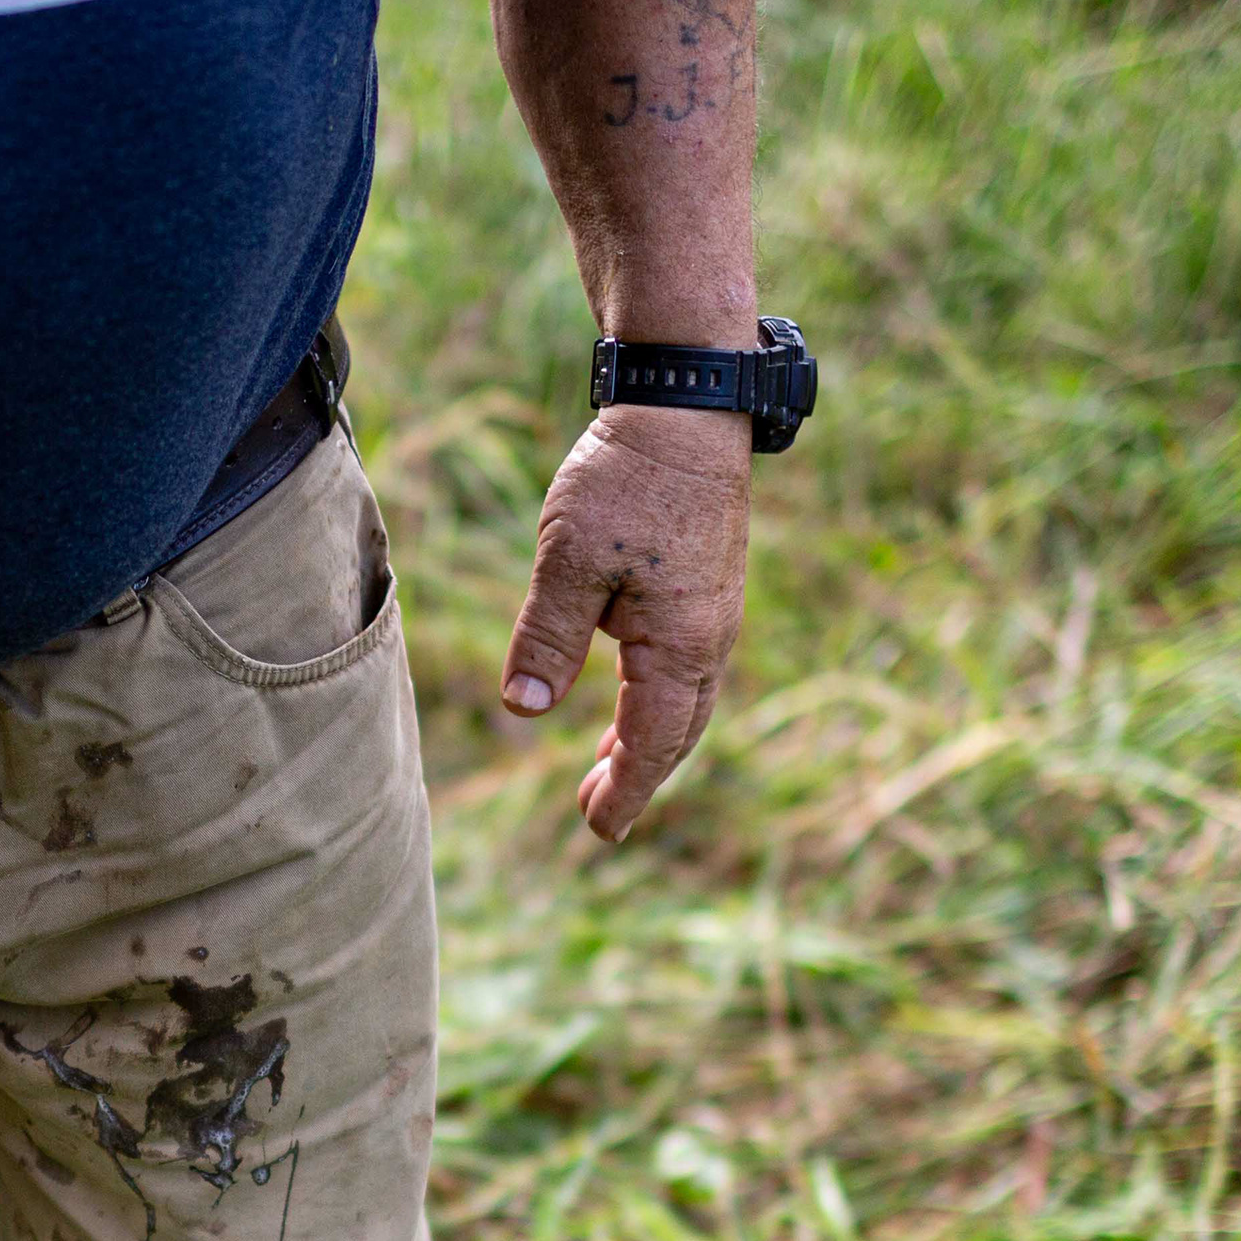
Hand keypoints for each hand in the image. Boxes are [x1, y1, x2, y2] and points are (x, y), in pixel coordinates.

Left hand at [497, 403, 749, 841]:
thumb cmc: (625, 481)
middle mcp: (710, 640)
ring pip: (686, 702)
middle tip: (594, 816)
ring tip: (605, 771)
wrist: (687, 408)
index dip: (624, 792)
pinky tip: (630, 698)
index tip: (598, 832)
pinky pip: (688, 669)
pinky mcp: (709, 590)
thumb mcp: (569, 560)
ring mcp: (716, 615)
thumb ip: (547, 638)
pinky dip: (659, 702)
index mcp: (679, 646)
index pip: (650, 744)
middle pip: (677, 734)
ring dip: (649, 742)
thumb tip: (524, 710)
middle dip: (636, 779)